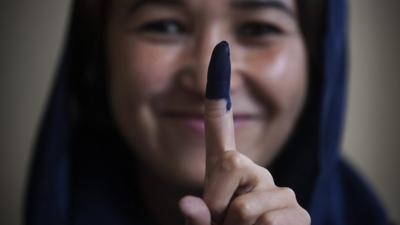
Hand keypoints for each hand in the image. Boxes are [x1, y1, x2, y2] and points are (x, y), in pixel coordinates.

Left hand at [179, 99, 309, 224]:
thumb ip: (197, 218)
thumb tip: (187, 203)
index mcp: (229, 171)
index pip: (220, 132)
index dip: (217, 103)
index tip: (217, 64)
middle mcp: (257, 172)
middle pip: (230, 164)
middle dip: (218, 205)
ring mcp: (281, 191)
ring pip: (244, 207)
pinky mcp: (299, 213)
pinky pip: (267, 221)